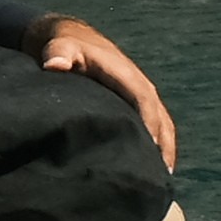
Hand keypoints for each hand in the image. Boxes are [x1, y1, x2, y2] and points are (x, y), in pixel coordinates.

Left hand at [39, 17, 174, 170]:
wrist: (72, 39)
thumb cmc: (65, 46)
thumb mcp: (60, 47)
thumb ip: (59, 55)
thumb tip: (55, 65)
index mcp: (125, 75)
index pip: (142, 100)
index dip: (149, 122)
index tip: (150, 148)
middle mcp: (140, 86)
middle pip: (160, 119)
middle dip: (162, 146)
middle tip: (159, 177)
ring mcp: (141, 96)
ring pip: (162, 126)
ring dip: (165, 151)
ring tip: (161, 181)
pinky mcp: (136, 105)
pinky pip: (156, 127)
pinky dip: (159, 147)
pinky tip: (156, 170)